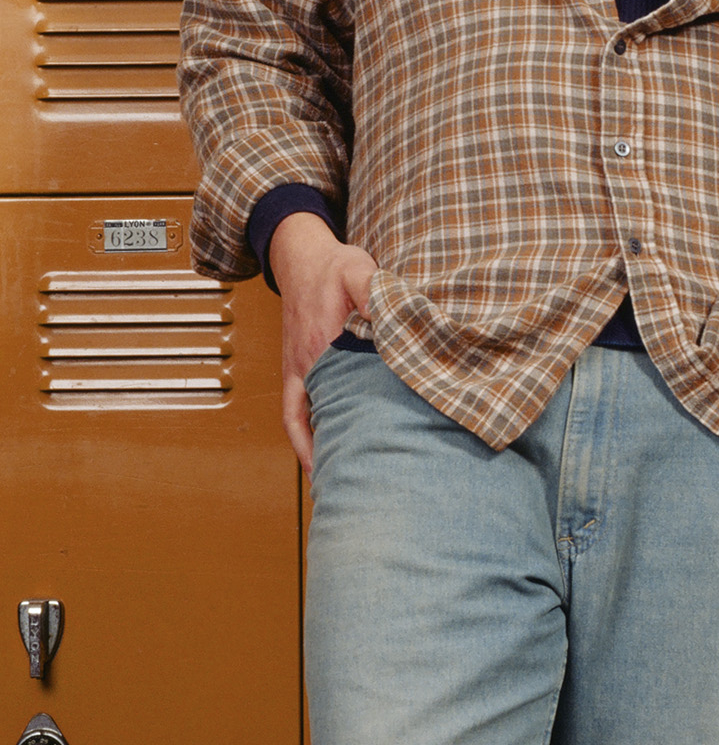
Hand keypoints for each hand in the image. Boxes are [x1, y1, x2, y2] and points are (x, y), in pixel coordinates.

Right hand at [270, 209, 375, 475]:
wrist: (301, 257)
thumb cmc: (332, 266)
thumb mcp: (359, 270)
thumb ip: (377, 291)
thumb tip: (396, 313)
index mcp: (323, 344)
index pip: (345, 392)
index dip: (360, 423)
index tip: (380, 452)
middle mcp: (308, 364)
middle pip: (324, 417)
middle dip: (342, 452)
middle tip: (365, 486)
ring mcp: (301, 370)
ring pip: (307, 422)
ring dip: (320, 452)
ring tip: (340, 487)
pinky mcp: (299, 371)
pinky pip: (296, 414)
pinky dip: (304, 439)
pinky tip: (318, 460)